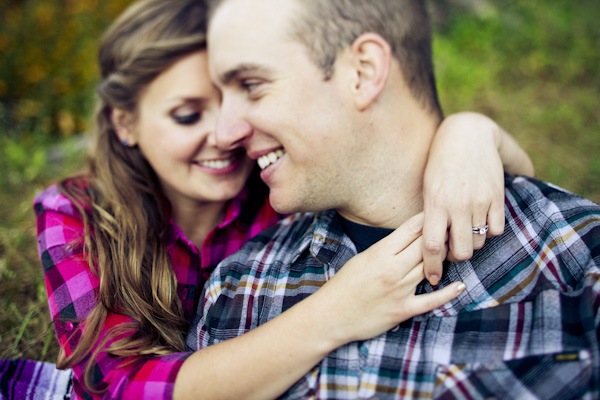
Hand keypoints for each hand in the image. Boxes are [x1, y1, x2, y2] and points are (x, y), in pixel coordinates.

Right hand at [316, 213, 464, 344]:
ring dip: (444, 258)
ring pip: (430, 268)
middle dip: (440, 235)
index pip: (410, 229)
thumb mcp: (362, 259)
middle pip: (424, 246)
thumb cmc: (344, 285)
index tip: (439, 210)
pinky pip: (431, 300)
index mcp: (379, 253)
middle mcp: (392, 269)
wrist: (331, 316)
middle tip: (454, 226)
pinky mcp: (403, 310)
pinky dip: (447, 293)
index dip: (427, 218)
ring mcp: (399, 290)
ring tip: (457, 248)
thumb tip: (407, 238)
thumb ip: (385, 248)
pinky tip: (461, 285)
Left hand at [422, 112, 505, 284]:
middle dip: (455, 257)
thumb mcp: (427, 189)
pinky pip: (496, 230)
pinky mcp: (497, 197)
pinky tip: (480, 223)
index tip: (432, 278)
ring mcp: (480, 201)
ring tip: (464, 233)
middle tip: (451, 251)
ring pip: (479, 242)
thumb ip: (430, 216)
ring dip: (471, 243)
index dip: (432, 267)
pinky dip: (488, 232)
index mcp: (435, 204)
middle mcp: (458, 205)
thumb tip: (432, 249)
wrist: (467, 136)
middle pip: (461, 251)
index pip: (431, 246)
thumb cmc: (439, 165)